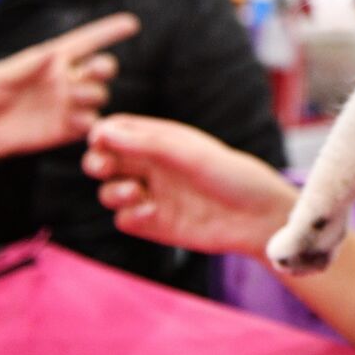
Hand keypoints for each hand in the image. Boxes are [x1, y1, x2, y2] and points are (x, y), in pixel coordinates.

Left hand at [0, 13, 140, 183]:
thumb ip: (25, 65)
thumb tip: (52, 52)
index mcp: (50, 59)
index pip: (85, 42)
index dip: (108, 31)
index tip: (131, 23)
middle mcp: (65, 80)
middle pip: (99, 68)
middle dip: (104, 66)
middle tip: (96, 70)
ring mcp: (68, 105)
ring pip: (98, 94)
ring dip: (94, 93)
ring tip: (75, 97)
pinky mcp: (67, 130)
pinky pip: (90, 124)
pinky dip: (92, 122)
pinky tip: (80, 121)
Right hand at [82, 114, 297, 257]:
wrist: (257, 218)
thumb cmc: (232, 176)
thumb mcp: (190, 154)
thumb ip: (147, 143)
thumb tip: (102, 131)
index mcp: (162, 140)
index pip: (118, 130)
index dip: (104, 133)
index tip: (100, 139)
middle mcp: (153, 166)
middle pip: (106, 160)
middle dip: (97, 162)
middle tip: (103, 167)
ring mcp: (153, 195)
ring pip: (110, 191)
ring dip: (113, 191)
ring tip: (134, 192)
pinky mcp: (155, 224)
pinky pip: (124, 219)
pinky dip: (130, 216)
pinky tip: (152, 213)